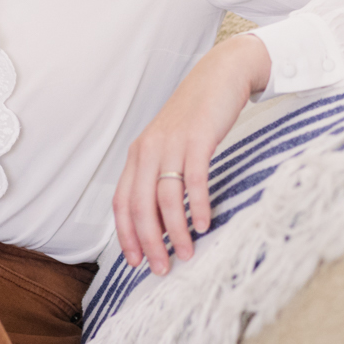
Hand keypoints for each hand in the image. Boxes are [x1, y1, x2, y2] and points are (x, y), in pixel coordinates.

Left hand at [112, 34, 270, 274]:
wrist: (221, 75)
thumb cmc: (197, 117)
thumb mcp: (170, 144)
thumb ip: (160, 174)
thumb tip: (161, 219)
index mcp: (138, 155)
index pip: (122, 203)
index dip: (126, 235)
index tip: (136, 263)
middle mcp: (149, 150)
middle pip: (141, 206)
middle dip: (149, 242)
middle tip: (162, 269)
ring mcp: (173, 144)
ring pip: (166, 198)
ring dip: (176, 231)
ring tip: (187, 253)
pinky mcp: (198, 138)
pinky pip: (194, 179)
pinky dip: (197, 205)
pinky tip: (203, 224)